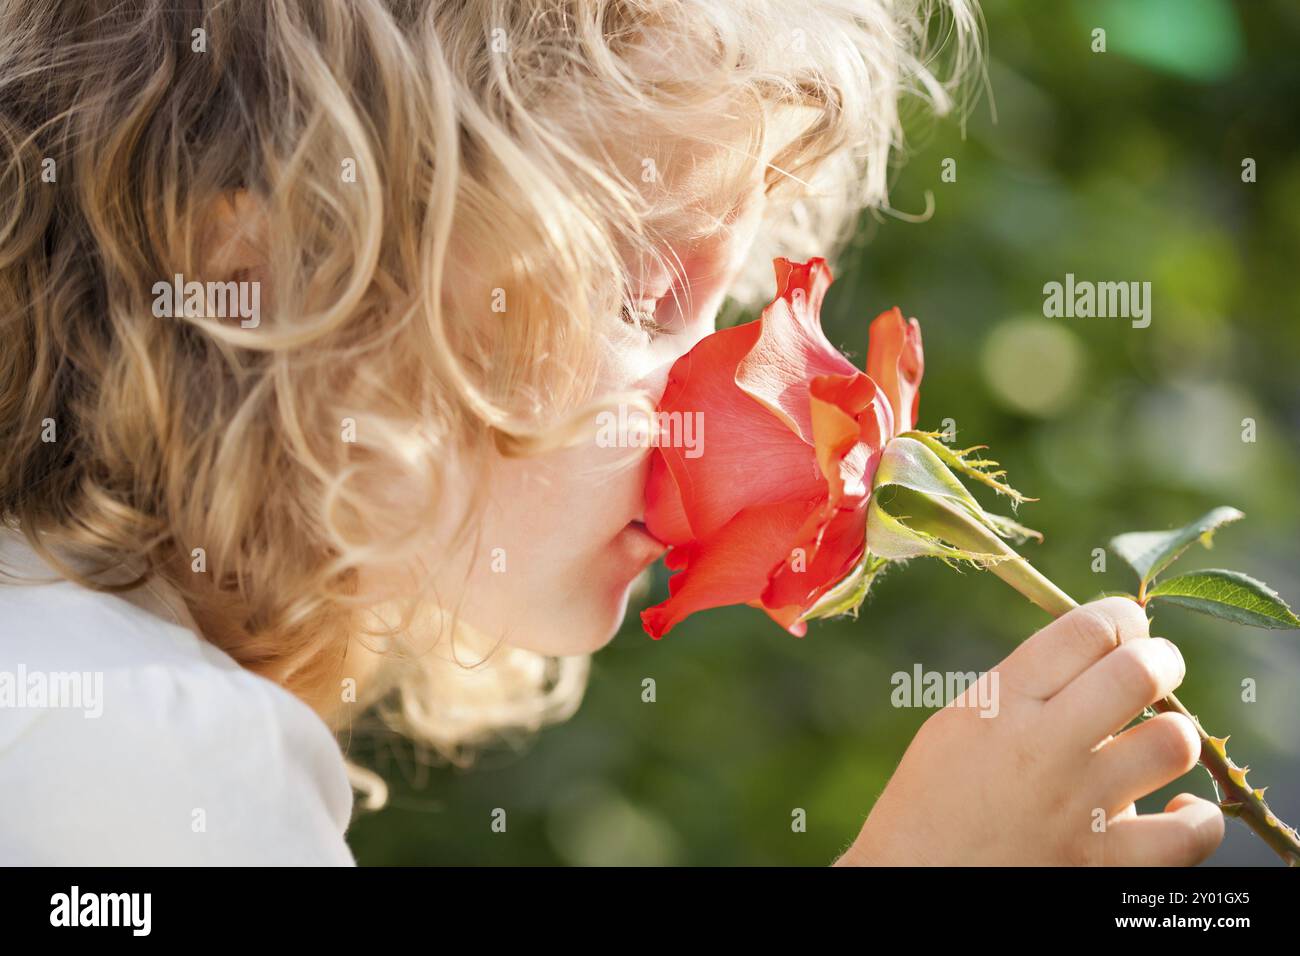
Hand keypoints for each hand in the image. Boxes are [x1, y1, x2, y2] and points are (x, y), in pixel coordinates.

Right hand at [836, 597, 1223, 865]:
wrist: (913, 880)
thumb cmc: (933, 797)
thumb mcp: (959, 722)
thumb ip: (1024, 686)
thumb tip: (1105, 653)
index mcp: (999, 703)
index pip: (1085, 631)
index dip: (1121, 617)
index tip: (1127, 627)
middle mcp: (1041, 747)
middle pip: (1139, 672)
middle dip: (1162, 659)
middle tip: (1157, 668)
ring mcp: (1077, 809)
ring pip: (1174, 743)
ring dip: (1176, 734)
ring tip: (1160, 740)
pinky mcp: (1101, 865)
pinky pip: (1189, 834)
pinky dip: (1196, 818)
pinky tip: (1179, 809)